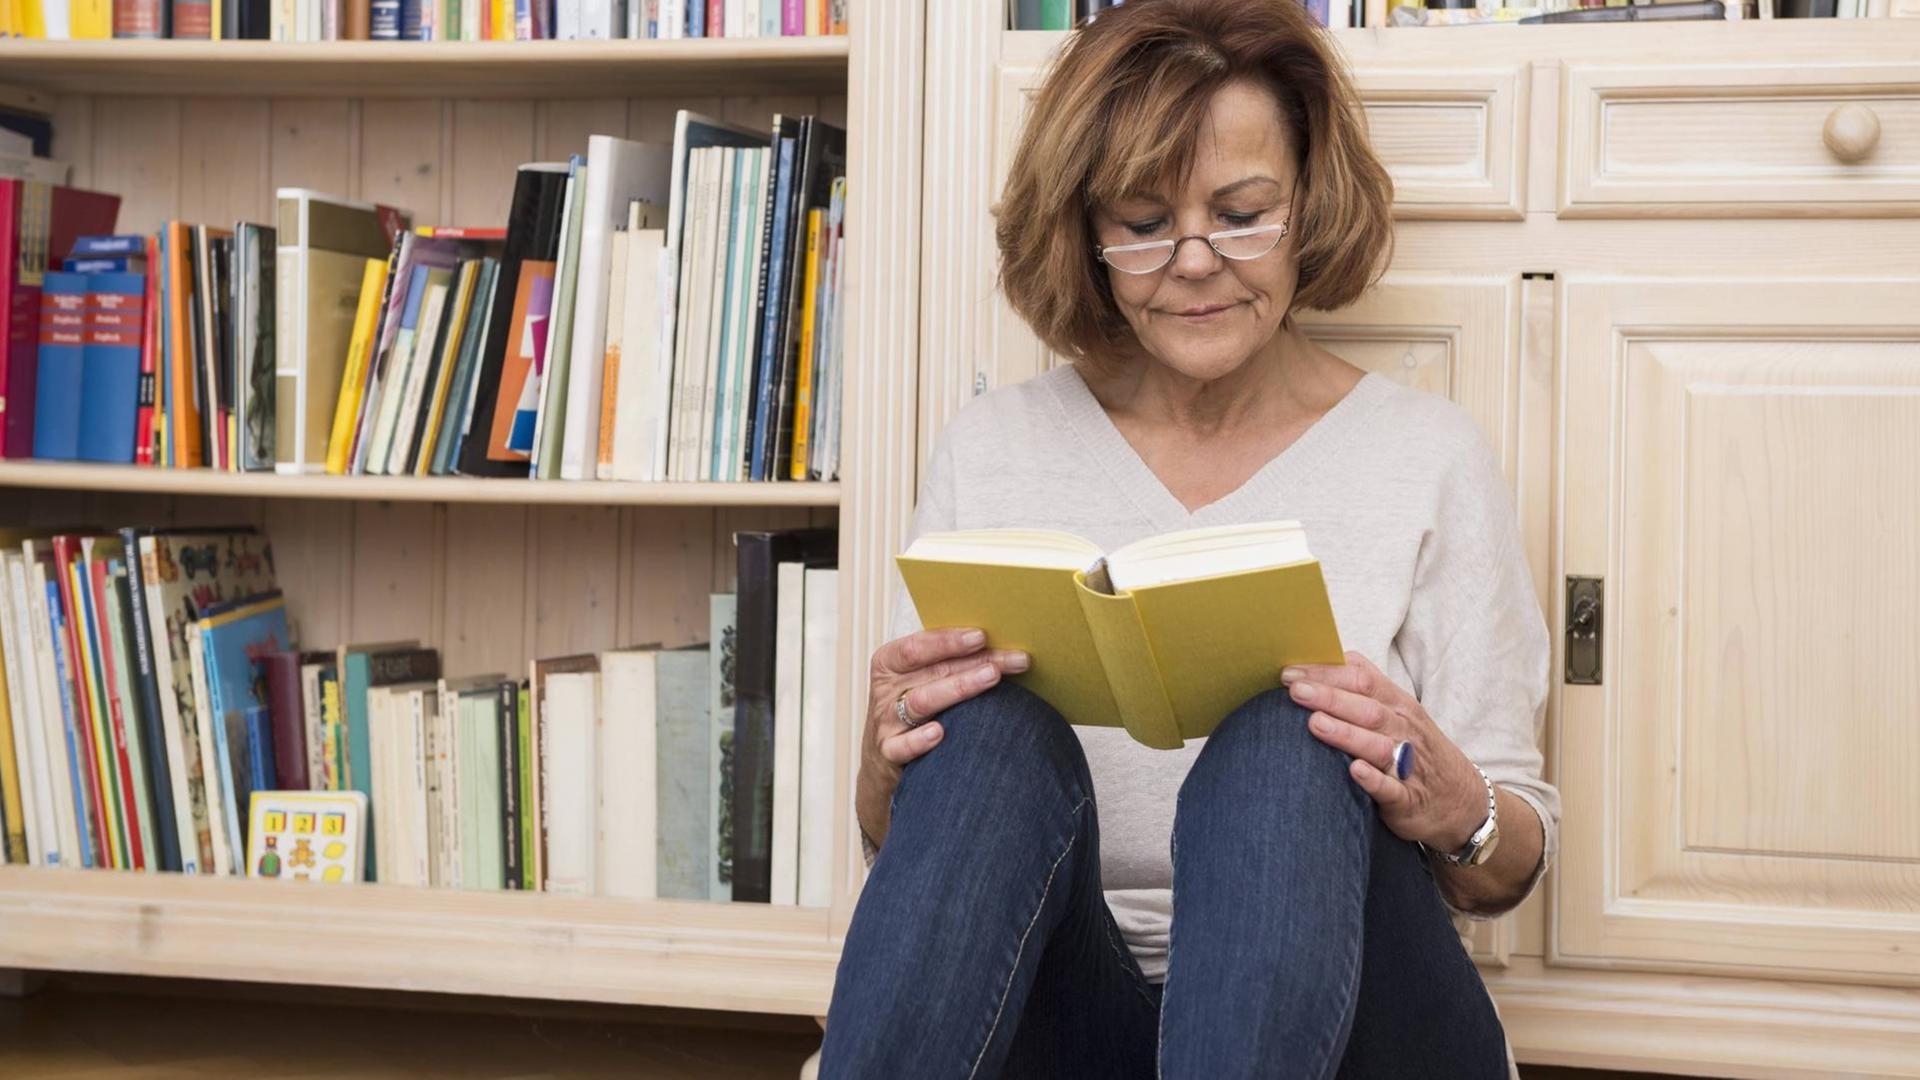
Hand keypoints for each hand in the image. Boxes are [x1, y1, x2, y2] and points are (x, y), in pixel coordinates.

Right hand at [857, 627, 1029, 846]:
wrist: (884, 755)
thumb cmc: (913, 704)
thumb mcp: (919, 677)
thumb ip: (946, 660)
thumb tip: (999, 642)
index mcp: (890, 663)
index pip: (917, 646)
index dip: (948, 641)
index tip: (981, 636)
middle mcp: (886, 690)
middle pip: (933, 671)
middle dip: (975, 662)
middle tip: (1010, 659)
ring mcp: (886, 721)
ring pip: (922, 702)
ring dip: (958, 688)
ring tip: (990, 678)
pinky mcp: (889, 752)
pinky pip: (902, 746)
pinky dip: (919, 740)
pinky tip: (939, 732)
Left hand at [1281, 651, 1485, 851]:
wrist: (1460, 800)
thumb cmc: (1414, 748)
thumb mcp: (1397, 712)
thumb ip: (1363, 688)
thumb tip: (1319, 663)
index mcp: (1398, 705)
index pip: (1363, 680)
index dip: (1328, 674)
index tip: (1291, 672)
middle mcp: (1404, 730)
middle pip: (1367, 708)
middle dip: (1330, 697)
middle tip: (1295, 691)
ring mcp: (1409, 765)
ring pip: (1377, 746)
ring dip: (1346, 734)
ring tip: (1315, 723)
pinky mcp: (1408, 799)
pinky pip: (1391, 788)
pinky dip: (1373, 780)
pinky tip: (1355, 771)